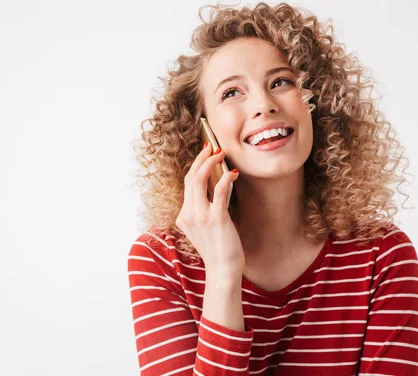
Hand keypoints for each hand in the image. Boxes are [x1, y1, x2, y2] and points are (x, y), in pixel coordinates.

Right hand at [176, 143, 243, 275]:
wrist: (223, 270)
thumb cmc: (218, 250)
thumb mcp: (204, 229)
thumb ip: (203, 211)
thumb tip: (217, 188)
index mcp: (184, 216)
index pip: (187, 184)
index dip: (195, 166)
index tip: (205, 154)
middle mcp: (189, 214)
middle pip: (190, 178)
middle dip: (201, 158)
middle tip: (212, 147)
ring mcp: (201, 216)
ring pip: (199, 180)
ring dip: (210, 163)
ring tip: (220, 154)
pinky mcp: (216, 218)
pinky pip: (219, 191)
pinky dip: (225, 179)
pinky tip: (233, 174)